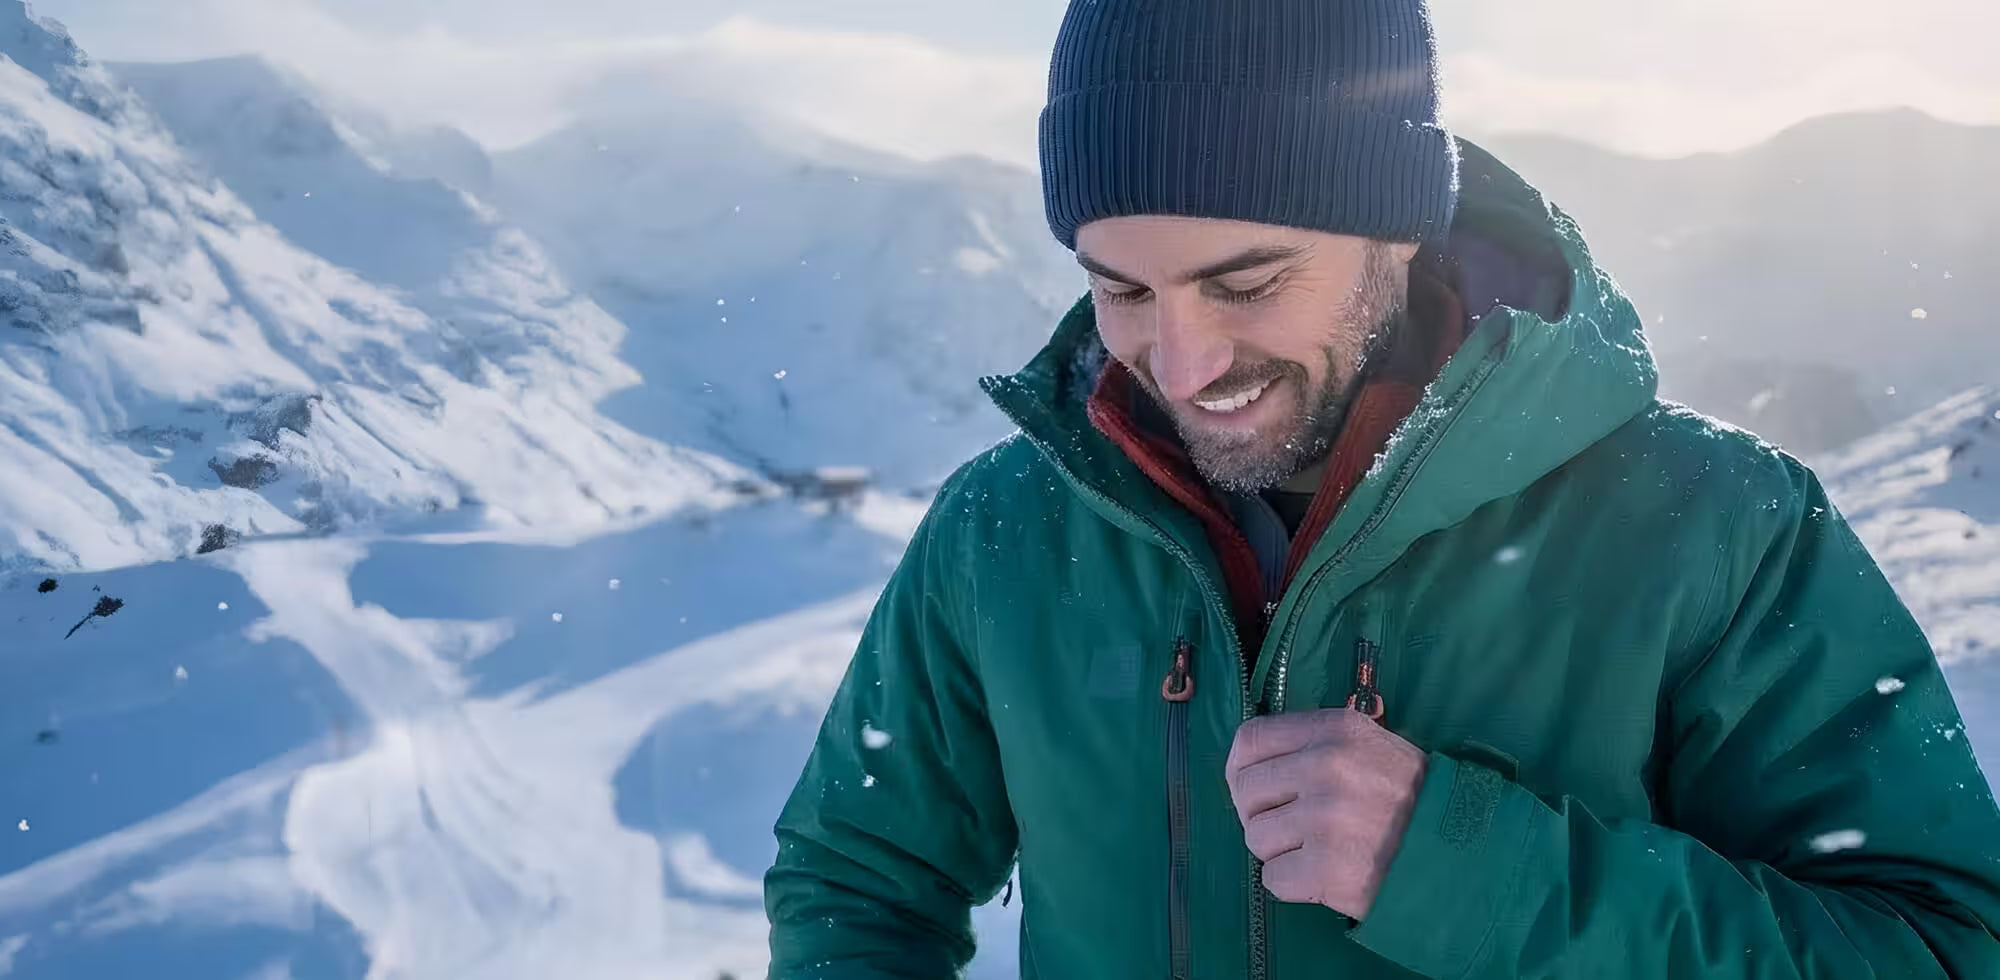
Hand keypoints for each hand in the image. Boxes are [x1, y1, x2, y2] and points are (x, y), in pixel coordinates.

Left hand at [1224, 707, 1427, 919]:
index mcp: (1335, 729)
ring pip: (1256, 838)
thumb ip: (1317, 742)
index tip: (1254, 789)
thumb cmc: (1413, 801)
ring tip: (1320, 850)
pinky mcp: (1323, 867)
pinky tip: (1325, 875)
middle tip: (1293, 828)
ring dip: (1280, 851)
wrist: (1461, 855)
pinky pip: (1273, 878)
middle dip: (1261, 814)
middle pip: (1245, 791)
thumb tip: (1253, 756)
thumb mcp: (1373, 745)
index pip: (1250, 739)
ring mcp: (1323, 817)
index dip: (1241, 768)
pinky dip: (1294, 884)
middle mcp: (1325, 767)